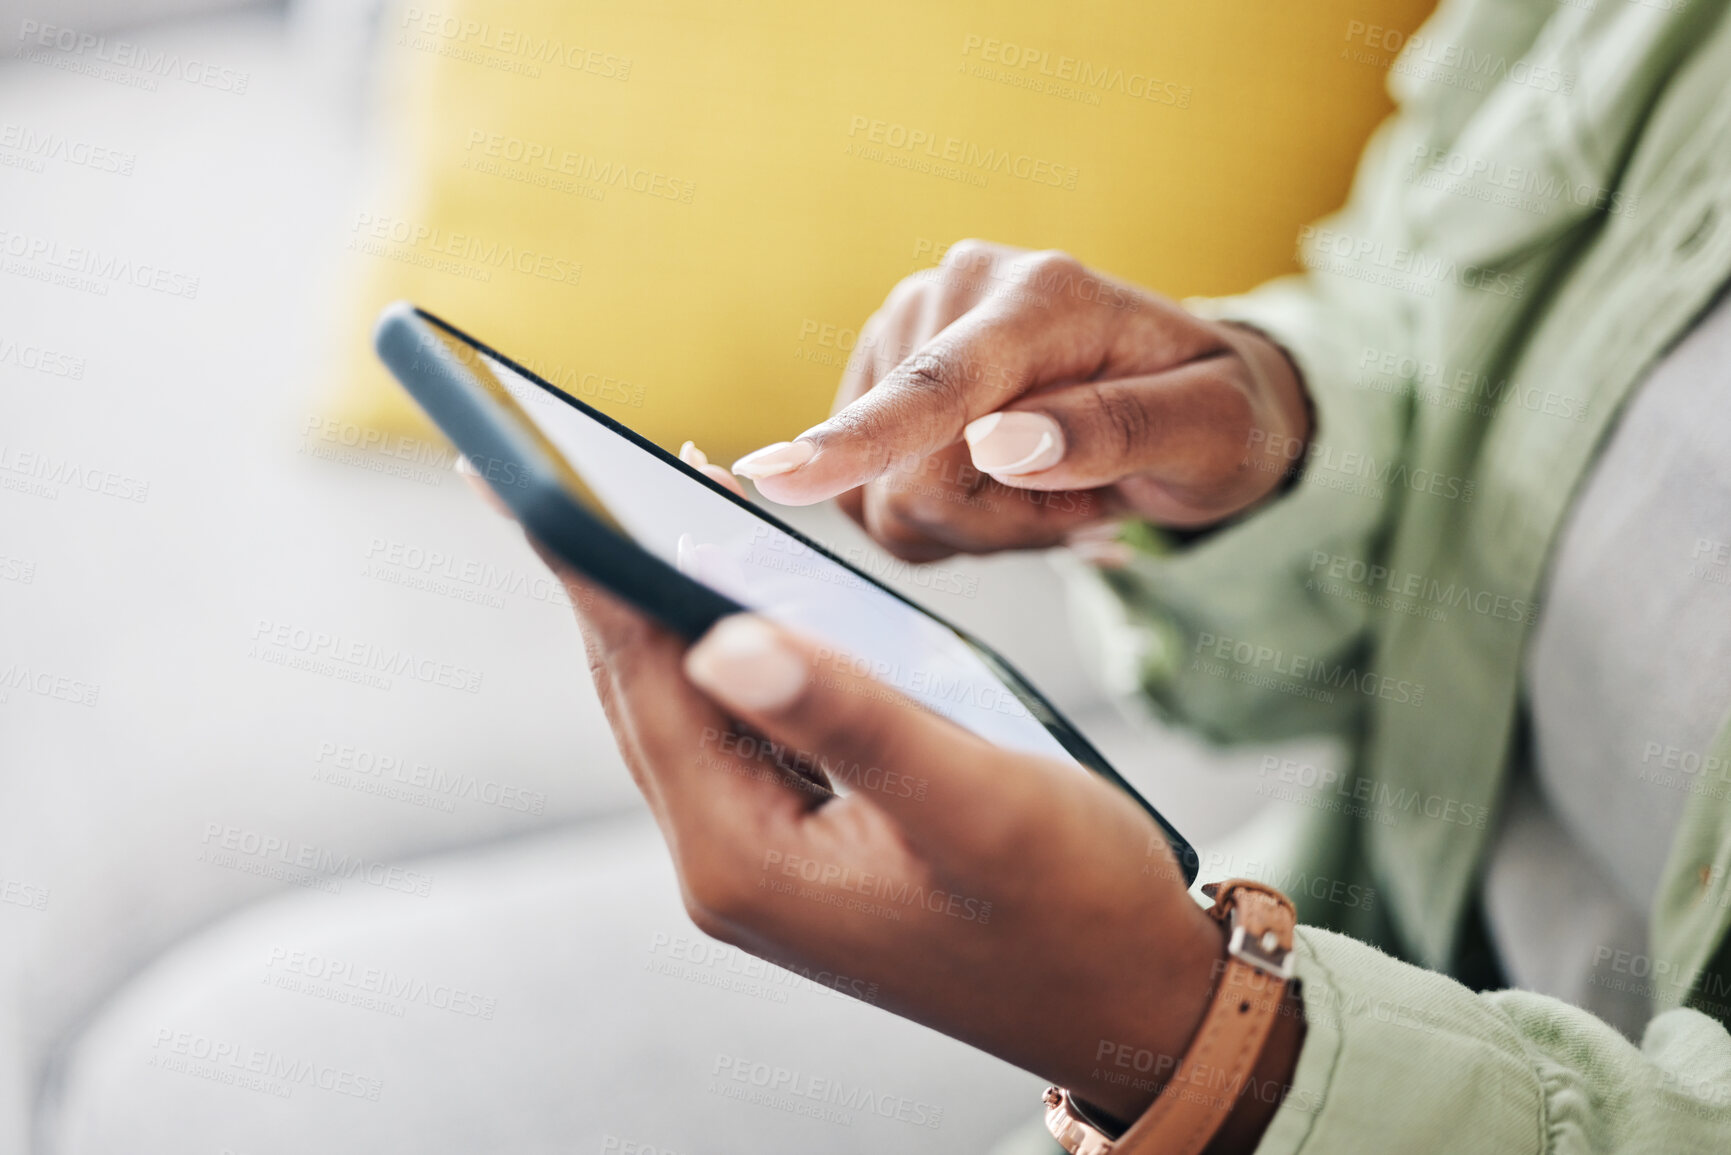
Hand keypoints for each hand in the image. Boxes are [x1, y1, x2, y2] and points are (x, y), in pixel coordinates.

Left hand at [461, 449, 1301, 1144]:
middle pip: (646, 688)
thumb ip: (849, 715)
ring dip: (674, 604)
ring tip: (650, 499)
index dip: (587, 565)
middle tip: (570, 457)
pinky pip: (745, 725)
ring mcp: (766, 859)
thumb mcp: (971, 796)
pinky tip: (745, 592)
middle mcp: (732, 863)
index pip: (641, 679)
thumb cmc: (1075, 904)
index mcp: (746, 857)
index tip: (520, 468)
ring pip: (692, 703)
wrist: (1134, 1002)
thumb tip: (719, 632)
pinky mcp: (805, 845)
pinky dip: (737, 648)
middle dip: (614, 572)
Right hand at [730, 239, 1309, 560]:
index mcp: (1040, 295)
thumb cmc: (1214, 415)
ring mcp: (906, 330)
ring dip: (973, 521)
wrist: (1190, 395)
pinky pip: (871, 496)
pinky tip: (998, 482)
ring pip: (882, 494)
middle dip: (994, 519)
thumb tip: (999, 443)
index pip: (938, 383)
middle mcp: (956, 291)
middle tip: (1079, 498)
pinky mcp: (879, 372)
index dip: (861, 439)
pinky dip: (942, 516)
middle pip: (909, 472)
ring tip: (1047, 484)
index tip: (779, 478)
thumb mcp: (1209, 433)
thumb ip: (1115, 432)